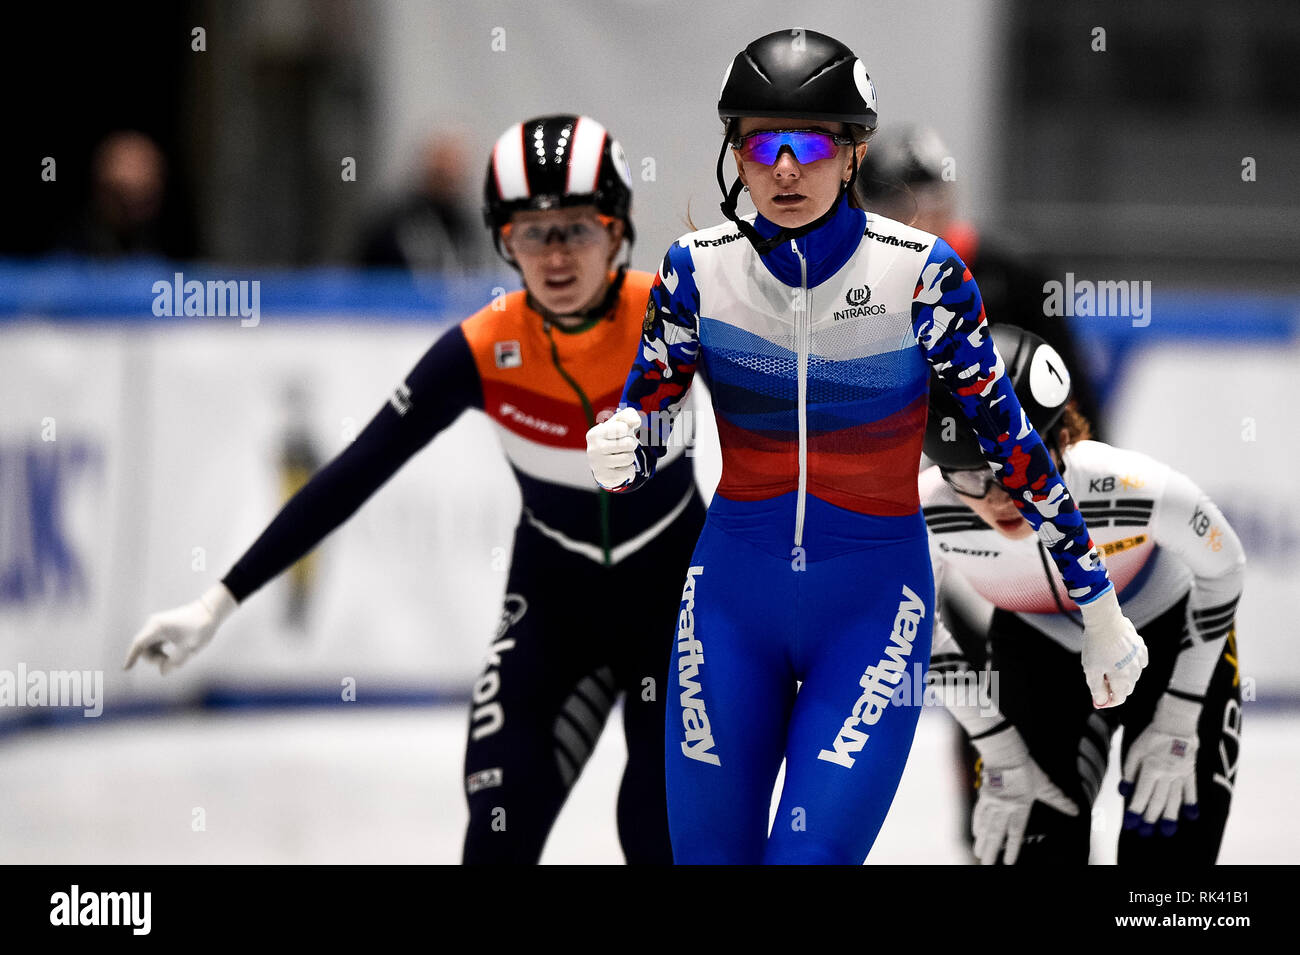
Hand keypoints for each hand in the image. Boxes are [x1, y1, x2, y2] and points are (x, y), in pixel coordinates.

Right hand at [124, 583, 236, 674]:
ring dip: (157, 655)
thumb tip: (163, 672)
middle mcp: (154, 624)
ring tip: (173, 659)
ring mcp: (159, 624)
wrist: (211, 611)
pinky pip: (156, 642)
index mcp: (157, 627)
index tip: (126, 669)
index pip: (138, 644)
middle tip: (170, 662)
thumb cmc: (201, 627)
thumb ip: (175, 662)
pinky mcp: (164, 626)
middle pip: (144, 647)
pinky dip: (160, 651)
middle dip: (153, 659)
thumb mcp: (190, 648)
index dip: (131, 657)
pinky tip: (168, 656)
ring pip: (150, 646)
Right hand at [586, 407, 641, 489]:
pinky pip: (628, 471)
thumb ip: (628, 415)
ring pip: (629, 458)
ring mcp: (597, 464)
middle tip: (623, 446)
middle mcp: (593, 449)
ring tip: (621, 455)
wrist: (602, 461)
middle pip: (629, 444)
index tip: (620, 433)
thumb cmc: (613, 438)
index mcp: (595, 433)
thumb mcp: (619, 423)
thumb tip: (636, 421)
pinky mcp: (605, 477)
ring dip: (630, 457)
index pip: (623, 428)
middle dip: (631, 444)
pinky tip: (619, 466)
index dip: (626, 430)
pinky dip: (629, 469)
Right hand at [972, 726, 1078, 864]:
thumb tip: (1075, 810)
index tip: (1008, 862)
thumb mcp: (1045, 785)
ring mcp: (991, 801)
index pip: (1015, 832)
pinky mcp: (983, 794)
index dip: (1012, 848)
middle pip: (996, 833)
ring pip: (985, 825)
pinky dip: (977, 824)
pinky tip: (976, 833)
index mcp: (1019, 806)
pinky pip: (979, 812)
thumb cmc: (1026, 768)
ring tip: (978, 853)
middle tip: (985, 864)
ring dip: (982, 841)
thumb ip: (1058, 800)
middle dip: (991, 851)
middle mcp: (1004, 807)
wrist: (1005, 752)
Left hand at [1079, 587, 1148, 707]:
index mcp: (1123, 679)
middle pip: (1126, 688)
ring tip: (1106, 664)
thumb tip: (1101, 702)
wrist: (1105, 620)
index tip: (1098, 698)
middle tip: (1100, 680)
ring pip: (1133, 675)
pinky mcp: (1140, 647)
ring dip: (1121, 676)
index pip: (1119, 699)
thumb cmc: (1096, 645)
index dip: (1108, 701)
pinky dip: (1130, 663)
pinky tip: (1119, 657)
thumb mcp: (1091, 671)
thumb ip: (1097, 689)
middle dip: (1114, 689)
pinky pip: (1138, 661)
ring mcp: (1140, 658)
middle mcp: (1136, 671)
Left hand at [1120, 694, 1201, 835]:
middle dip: (1151, 818)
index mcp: (1150, 768)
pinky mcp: (1192, 773)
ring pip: (1175, 800)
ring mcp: (1181, 774)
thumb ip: (1129, 772)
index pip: (1142, 794)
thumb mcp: (1134, 751)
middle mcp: (1166, 774)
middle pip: (1158, 801)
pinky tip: (1191, 816)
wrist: (1177, 723)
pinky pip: (1192, 791)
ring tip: (1167, 831)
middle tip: (1146, 833)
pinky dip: (1191, 804)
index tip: (1132, 825)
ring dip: (1170, 816)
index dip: (1136, 811)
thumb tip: (1124, 793)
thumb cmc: (1151, 737)